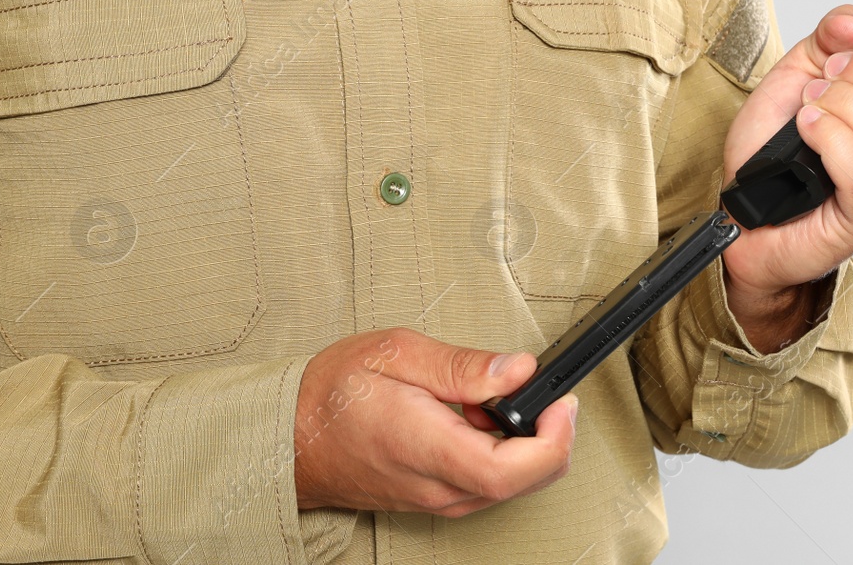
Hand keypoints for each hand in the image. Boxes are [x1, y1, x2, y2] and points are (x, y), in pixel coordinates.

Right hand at [293, 328, 577, 515]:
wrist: (290, 438)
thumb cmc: (333, 394)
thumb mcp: (395, 352)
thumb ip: (462, 365)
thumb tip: (518, 370)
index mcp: (427, 447)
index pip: (510, 469)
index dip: (552, 440)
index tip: (562, 403)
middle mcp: (439, 486)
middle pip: (525, 482)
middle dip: (551, 436)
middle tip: (541, 393)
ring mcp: (439, 499)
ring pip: (512, 486)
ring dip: (523, 443)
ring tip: (489, 400)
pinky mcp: (439, 500)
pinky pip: (490, 485)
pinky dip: (501, 452)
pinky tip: (477, 420)